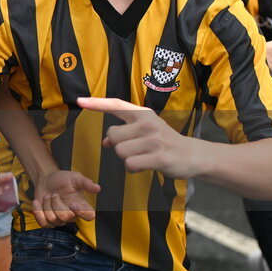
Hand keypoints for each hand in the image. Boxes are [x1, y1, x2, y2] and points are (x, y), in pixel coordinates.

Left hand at [31, 170, 99, 227]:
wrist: (46, 180)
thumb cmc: (62, 179)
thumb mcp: (74, 177)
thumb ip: (85, 182)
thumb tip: (98, 188)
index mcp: (81, 205)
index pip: (89, 216)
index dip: (82, 213)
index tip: (72, 203)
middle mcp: (72, 214)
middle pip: (66, 218)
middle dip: (56, 204)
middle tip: (54, 194)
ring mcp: (59, 219)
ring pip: (53, 219)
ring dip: (46, 205)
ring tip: (47, 195)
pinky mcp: (47, 221)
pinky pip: (43, 223)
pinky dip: (38, 211)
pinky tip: (37, 202)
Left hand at [78, 97, 197, 178]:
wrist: (192, 155)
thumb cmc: (164, 142)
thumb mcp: (145, 132)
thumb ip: (124, 133)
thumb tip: (105, 142)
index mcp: (143, 114)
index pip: (117, 105)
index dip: (97, 104)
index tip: (79, 101)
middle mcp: (148, 123)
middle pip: (113, 135)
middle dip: (119, 146)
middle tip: (136, 149)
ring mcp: (153, 140)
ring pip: (120, 151)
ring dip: (127, 159)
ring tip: (143, 157)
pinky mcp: (158, 157)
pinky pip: (130, 164)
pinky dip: (133, 169)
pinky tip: (145, 166)